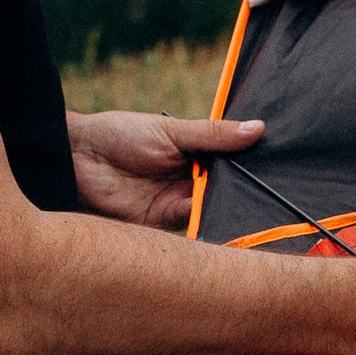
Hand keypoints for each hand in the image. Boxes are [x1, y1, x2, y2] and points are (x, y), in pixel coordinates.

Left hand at [68, 109, 264, 231]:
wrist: (75, 157)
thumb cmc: (119, 134)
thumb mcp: (172, 132)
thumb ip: (212, 135)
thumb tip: (258, 128)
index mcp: (195, 157)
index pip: (233, 166)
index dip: (253, 169)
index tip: (280, 172)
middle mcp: (189, 183)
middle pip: (227, 192)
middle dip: (245, 193)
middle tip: (273, 194)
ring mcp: (175, 205)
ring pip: (212, 211)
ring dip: (226, 208)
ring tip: (251, 206)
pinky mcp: (159, 226)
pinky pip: (190, 227)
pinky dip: (204, 223)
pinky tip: (219, 217)